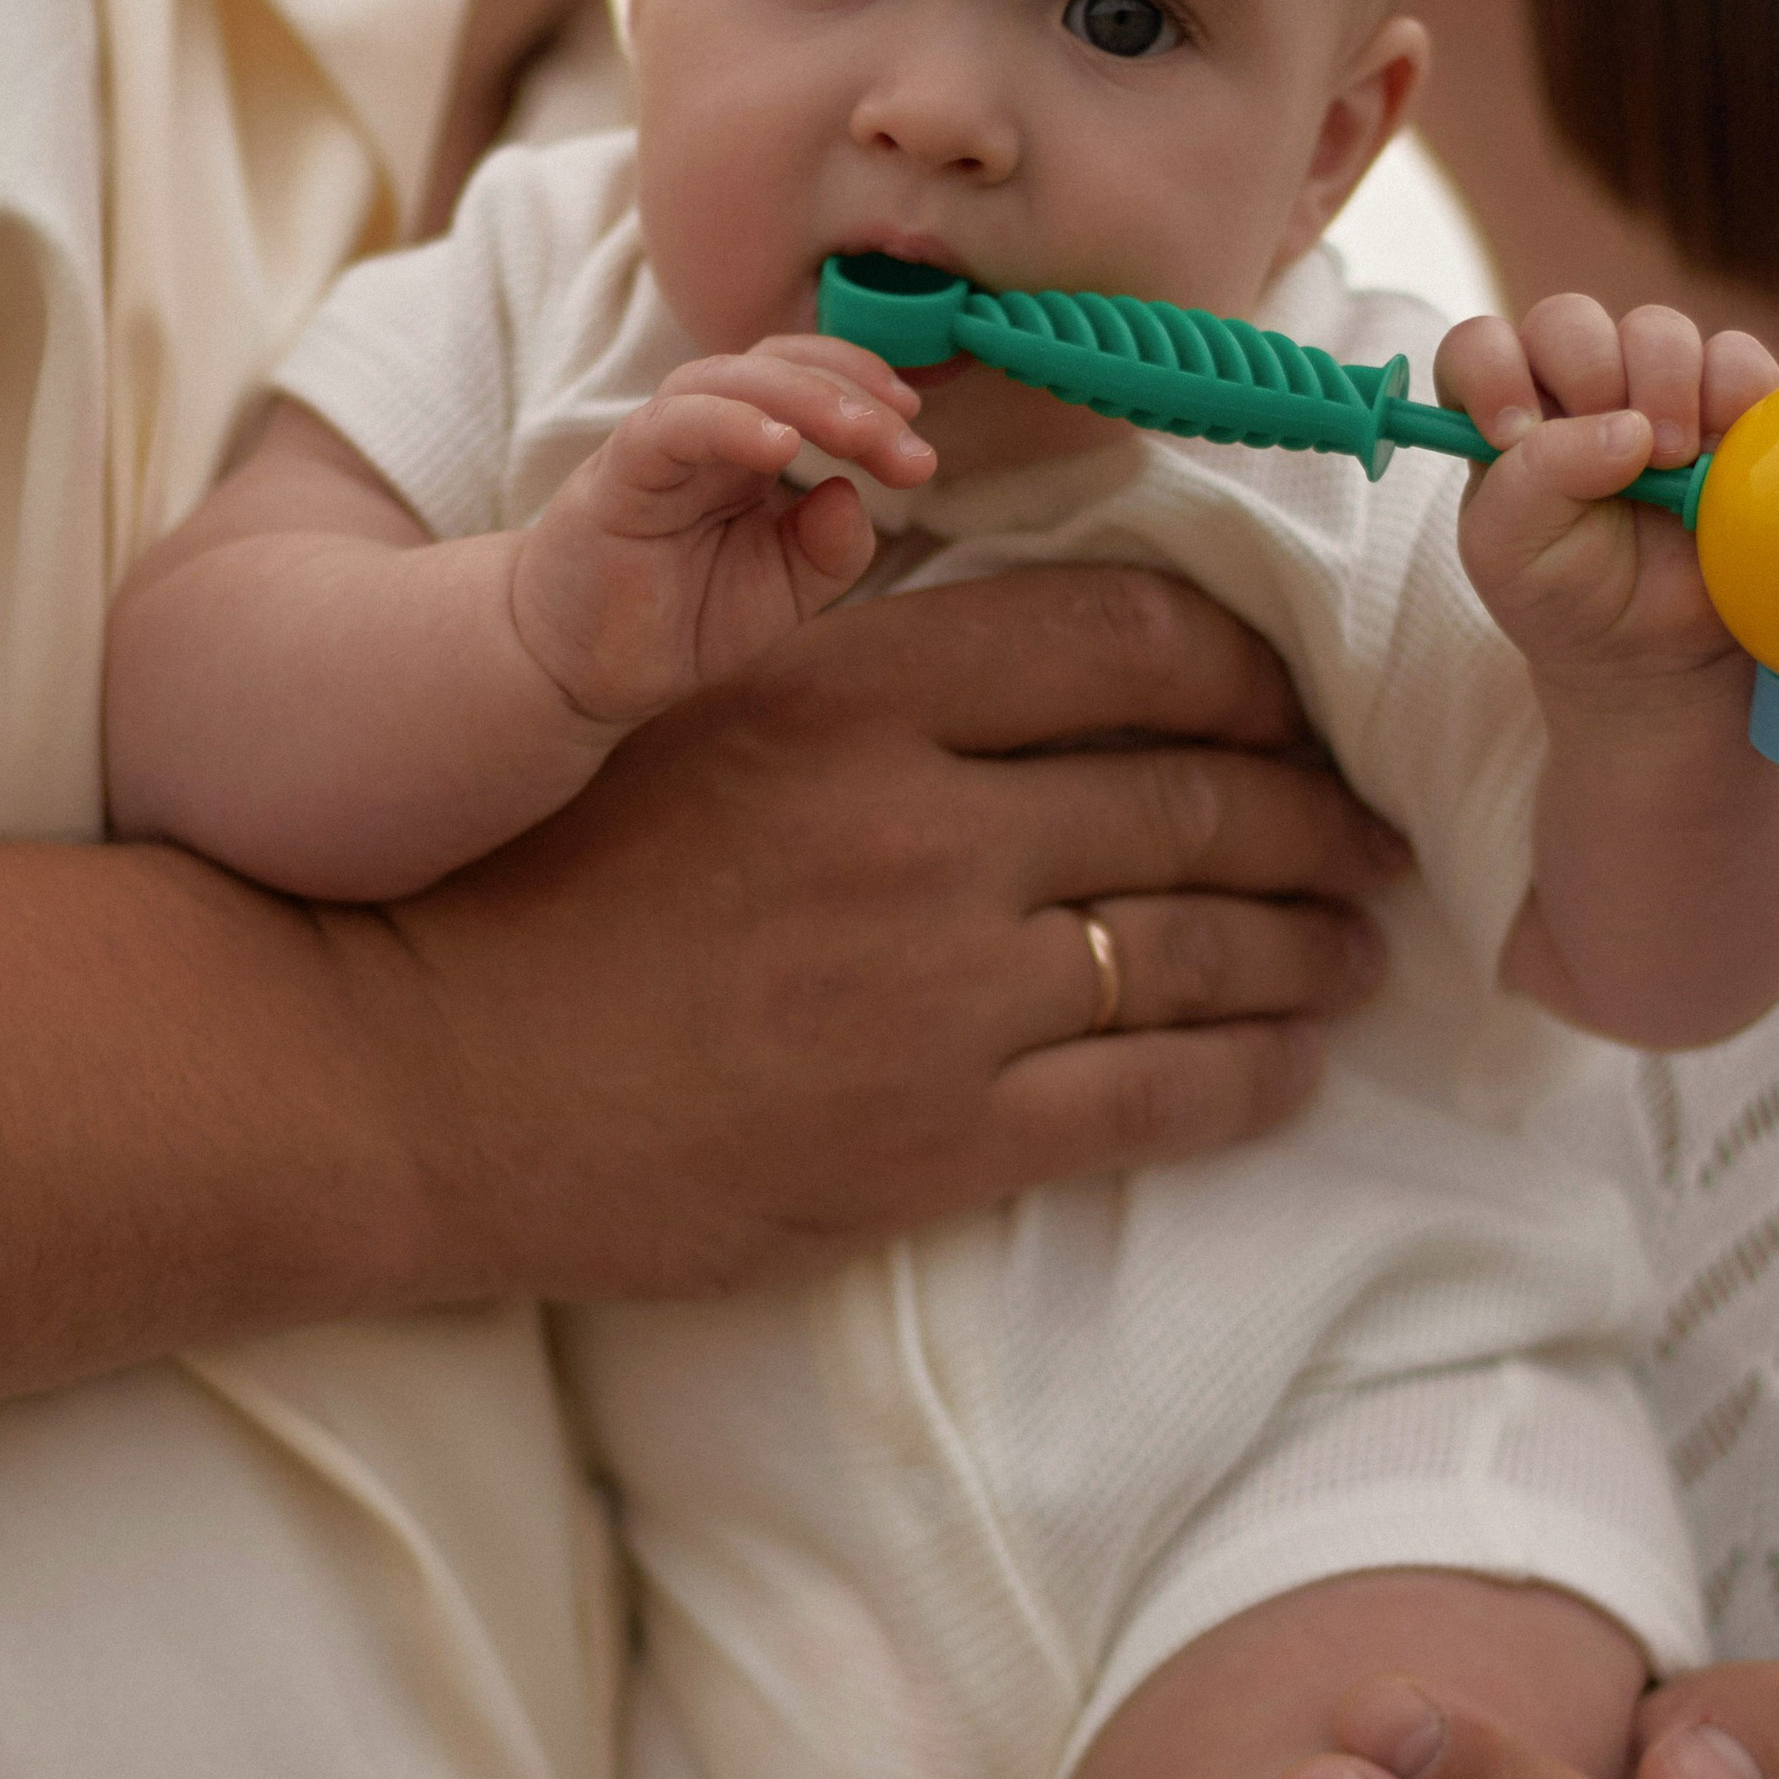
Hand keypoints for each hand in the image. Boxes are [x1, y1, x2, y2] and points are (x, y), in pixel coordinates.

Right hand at [356, 564, 1407, 1300]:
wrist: (403, 1072)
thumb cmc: (539, 873)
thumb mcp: (695, 702)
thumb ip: (869, 664)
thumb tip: (1042, 636)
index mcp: (860, 690)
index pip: (1134, 642)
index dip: (1253, 675)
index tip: (1296, 706)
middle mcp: (920, 827)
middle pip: (1199, 797)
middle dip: (1319, 817)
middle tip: (1375, 836)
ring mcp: (933, 993)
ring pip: (1201, 946)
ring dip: (1310, 946)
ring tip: (1358, 947)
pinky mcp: (928, 1142)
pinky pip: (1154, 1098)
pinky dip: (1253, 1073)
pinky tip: (1297, 1065)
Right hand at [510, 334, 932, 725]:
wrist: (581, 671)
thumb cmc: (678, 619)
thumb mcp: (781, 592)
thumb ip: (828, 550)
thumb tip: (855, 495)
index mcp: (744, 445)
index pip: (808, 379)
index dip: (866, 390)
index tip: (919, 439)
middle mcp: (700, 430)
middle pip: (777, 364)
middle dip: (853, 394)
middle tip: (909, 447)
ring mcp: (655, 447)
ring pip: (724, 378)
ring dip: (803, 396)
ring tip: (859, 436)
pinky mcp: (615, 479)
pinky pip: (668, 427)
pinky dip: (726, 423)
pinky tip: (779, 445)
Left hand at [1440, 301, 1778, 693]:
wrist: (1651, 654)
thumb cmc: (1563, 594)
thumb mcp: (1511, 552)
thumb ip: (1536, 482)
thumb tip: (1627, 430)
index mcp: (1504, 411)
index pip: (1479, 347)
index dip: (1491, 370)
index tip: (1514, 431)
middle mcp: (1575, 386)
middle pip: (1570, 320)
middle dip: (1588, 372)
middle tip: (1614, 448)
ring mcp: (1655, 388)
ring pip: (1658, 329)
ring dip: (1666, 385)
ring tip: (1674, 461)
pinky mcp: (1729, 406)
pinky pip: (1737, 360)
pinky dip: (1736, 393)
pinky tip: (1724, 452)